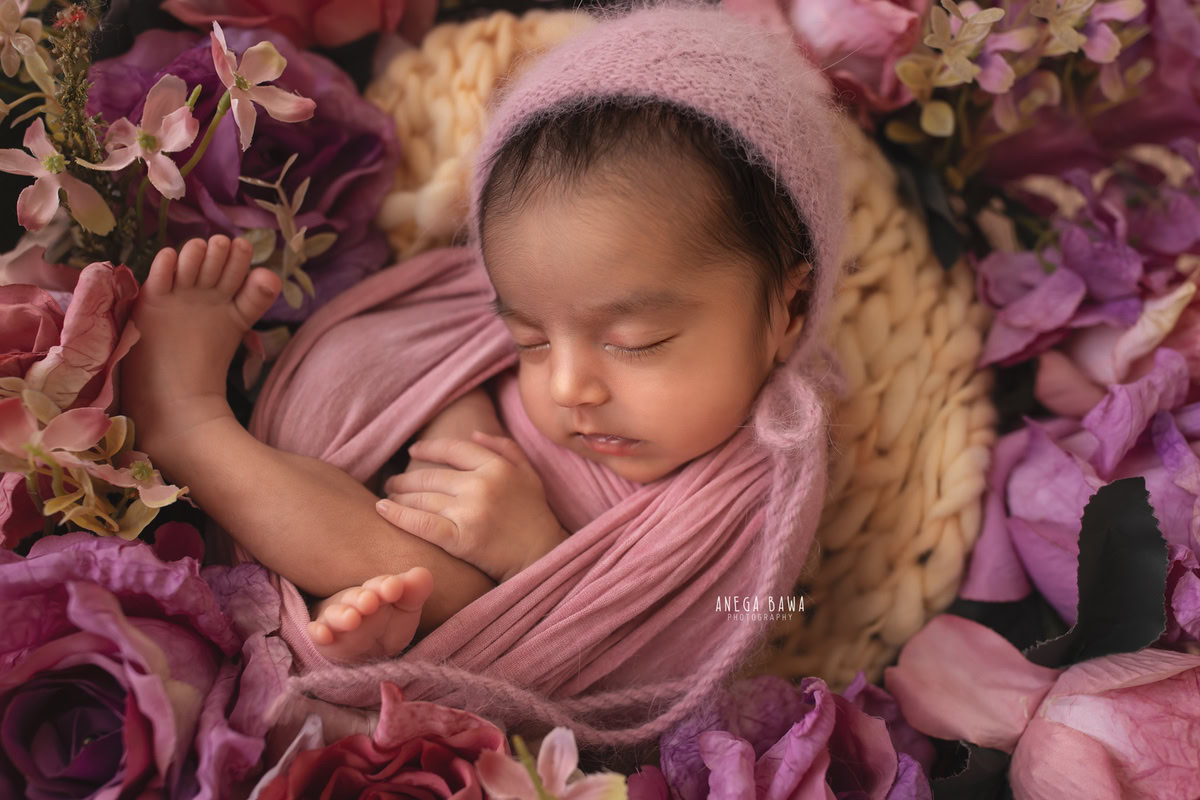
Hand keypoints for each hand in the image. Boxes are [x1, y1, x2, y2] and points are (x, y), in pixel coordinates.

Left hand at [375, 431, 568, 582]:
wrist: (542, 555)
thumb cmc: (535, 516)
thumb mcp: (529, 474)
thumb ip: (505, 448)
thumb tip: (474, 432)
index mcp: (497, 466)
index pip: (453, 449)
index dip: (428, 448)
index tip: (412, 451)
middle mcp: (481, 484)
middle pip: (431, 475)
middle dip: (406, 477)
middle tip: (391, 481)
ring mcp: (470, 511)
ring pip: (422, 498)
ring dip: (398, 496)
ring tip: (387, 497)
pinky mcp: (460, 538)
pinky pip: (421, 523)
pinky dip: (397, 515)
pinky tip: (382, 509)